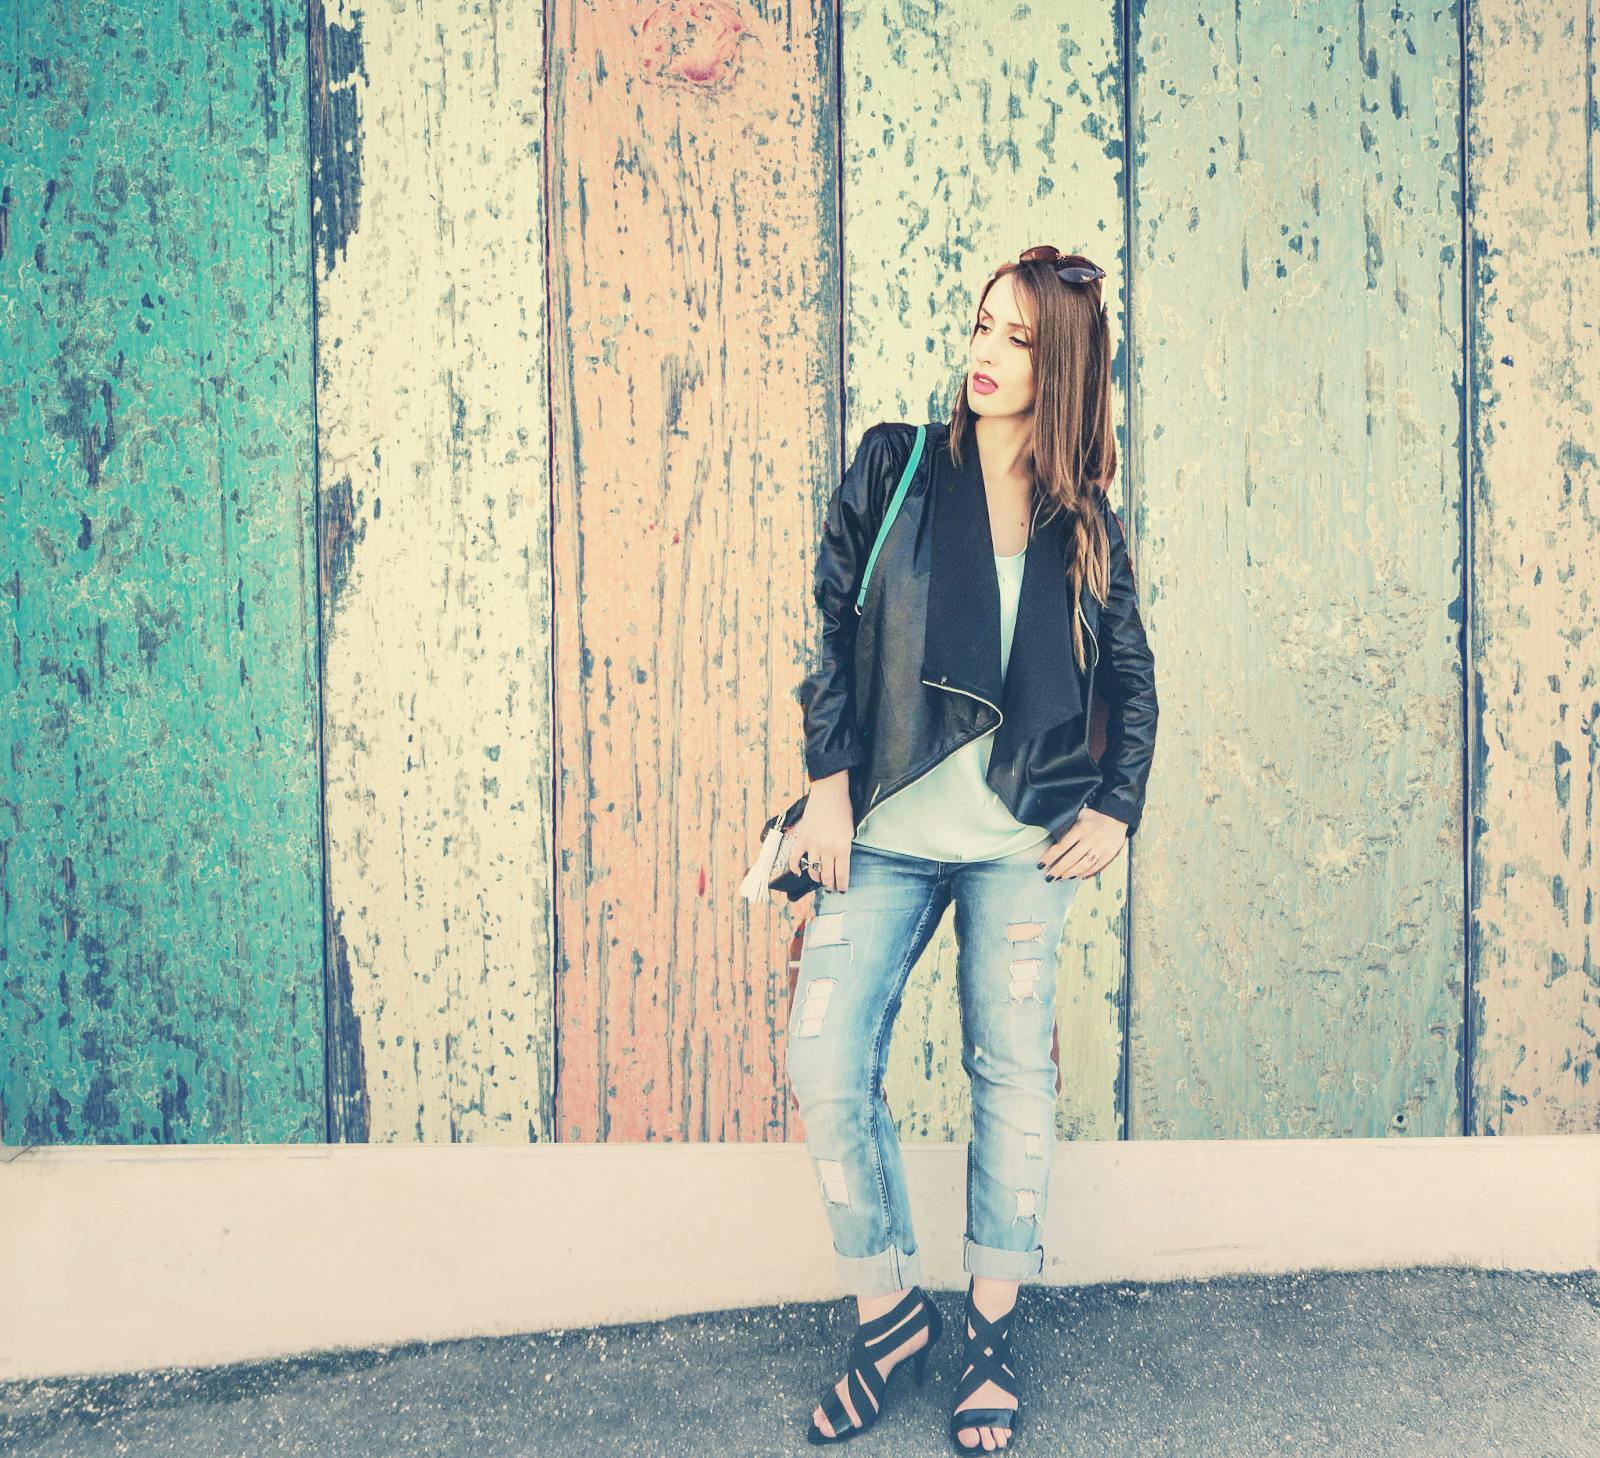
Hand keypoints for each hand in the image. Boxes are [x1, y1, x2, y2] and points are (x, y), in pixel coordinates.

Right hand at [790, 772, 855, 892]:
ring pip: (812, 869)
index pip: (842, 874)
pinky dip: (795, 867)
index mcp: (842, 847)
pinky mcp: (802, 838)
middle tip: (831, 888)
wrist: (830, 791)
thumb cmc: (844, 809)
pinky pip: (795, 858)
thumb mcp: (850, 831)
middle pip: (827, 875)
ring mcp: (813, 844)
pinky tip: (798, 872)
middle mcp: (827, 849)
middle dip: (830, 884)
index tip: (842, 890)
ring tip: (819, 879)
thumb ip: (845, 848)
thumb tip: (840, 863)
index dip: (842, 885)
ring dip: (816, 877)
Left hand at [1039, 806, 1126, 879]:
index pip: (1062, 845)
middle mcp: (1092, 838)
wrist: (1118, 815)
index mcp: (1082, 828)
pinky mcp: (1110, 853)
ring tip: (1061, 877)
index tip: (1041, 864)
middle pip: (1072, 858)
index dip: (1050, 857)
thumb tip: (1055, 845)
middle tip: (1049, 877)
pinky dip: (1085, 873)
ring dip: (1070, 873)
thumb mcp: (1080, 816)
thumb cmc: (1094, 816)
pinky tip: (1077, 876)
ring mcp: (1102, 847)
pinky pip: (1096, 867)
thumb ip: (1068, 828)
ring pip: (1084, 865)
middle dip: (1058, 869)